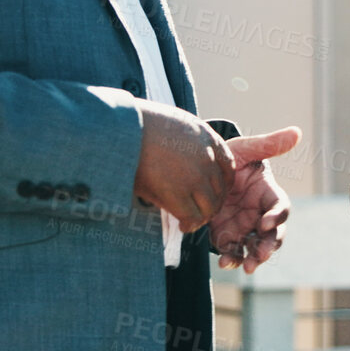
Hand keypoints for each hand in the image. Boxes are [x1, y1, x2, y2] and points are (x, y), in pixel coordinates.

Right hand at [133, 103, 232, 232]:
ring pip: (209, 207)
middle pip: (220, 191)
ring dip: (201, 217)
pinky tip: (182, 226)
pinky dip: (189, 225)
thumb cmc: (140, 124)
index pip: (228, 167)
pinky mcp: (177, 193)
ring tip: (190, 221)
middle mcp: (206, 158)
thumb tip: (186, 161)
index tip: (212, 192)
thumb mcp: (175, 124)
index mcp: (207, 138)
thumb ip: (190, 142)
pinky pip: (192, 217)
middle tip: (199, 212)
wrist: (121, 129)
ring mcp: (194, 176)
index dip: (222, 184)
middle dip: (211, 204)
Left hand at [208, 127, 299, 271]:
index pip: (280, 207)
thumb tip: (297, 132)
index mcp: (267, 193)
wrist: (199, 168)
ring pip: (255, 247)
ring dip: (253, 258)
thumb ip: (269, 144)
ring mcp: (243, 226)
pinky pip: (232, 251)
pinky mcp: (226, 235)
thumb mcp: (245, 148)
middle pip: (273, 234)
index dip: (276, 216)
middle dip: (269, 245)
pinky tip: (225, 263)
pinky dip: (231, 259)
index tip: (265, 222)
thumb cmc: (228, 155)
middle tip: (262, 254)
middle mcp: (259, 213)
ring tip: (247, 267)